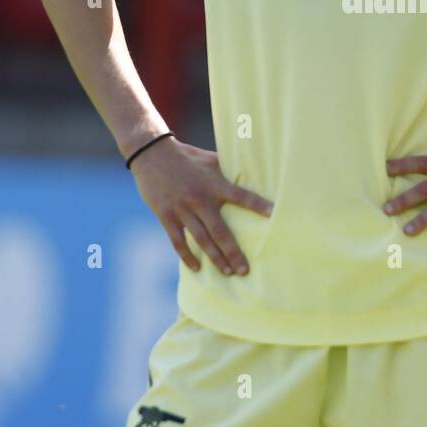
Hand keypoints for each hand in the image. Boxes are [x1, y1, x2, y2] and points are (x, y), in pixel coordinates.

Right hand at [129, 138, 271, 274]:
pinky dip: (187, 256)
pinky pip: (178, 241)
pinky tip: (197, 268)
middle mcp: (200, 199)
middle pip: (220, 231)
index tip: (274, 214)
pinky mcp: (166, 216)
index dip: (258, 205)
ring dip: (215, 258)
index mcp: (214, 184)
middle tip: (245, 270)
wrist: (152, 154)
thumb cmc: (187, 157)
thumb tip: (253, 170)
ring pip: (201, 240)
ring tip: (228, 272)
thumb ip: (229, 169)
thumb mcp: (211, 159)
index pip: (241, 196)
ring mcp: (182, 209)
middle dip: (234, 253)